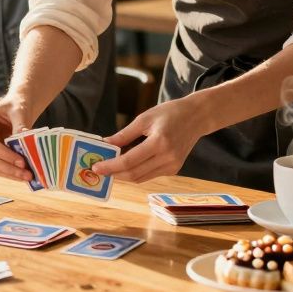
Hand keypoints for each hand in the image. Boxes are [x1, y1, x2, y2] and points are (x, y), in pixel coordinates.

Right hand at [0, 96, 34, 181]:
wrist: (15, 109)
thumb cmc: (16, 106)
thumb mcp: (19, 111)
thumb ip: (21, 125)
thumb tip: (25, 139)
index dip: (5, 155)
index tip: (23, 162)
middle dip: (9, 168)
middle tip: (28, 175)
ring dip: (10, 174)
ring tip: (28, 177)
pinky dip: (11, 173)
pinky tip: (24, 176)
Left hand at [92, 98, 208, 182]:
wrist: (196, 117)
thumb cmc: (169, 113)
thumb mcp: (144, 119)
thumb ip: (124, 134)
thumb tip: (105, 144)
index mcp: (159, 142)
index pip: (129, 161)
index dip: (110, 166)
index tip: (96, 167)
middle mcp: (167, 158)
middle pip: (134, 174)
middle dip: (114, 174)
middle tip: (99, 170)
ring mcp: (172, 166)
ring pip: (141, 178)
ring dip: (123, 175)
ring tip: (108, 168)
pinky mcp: (174, 169)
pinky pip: (149, 175)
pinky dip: (136, 172)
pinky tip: (126, 165)